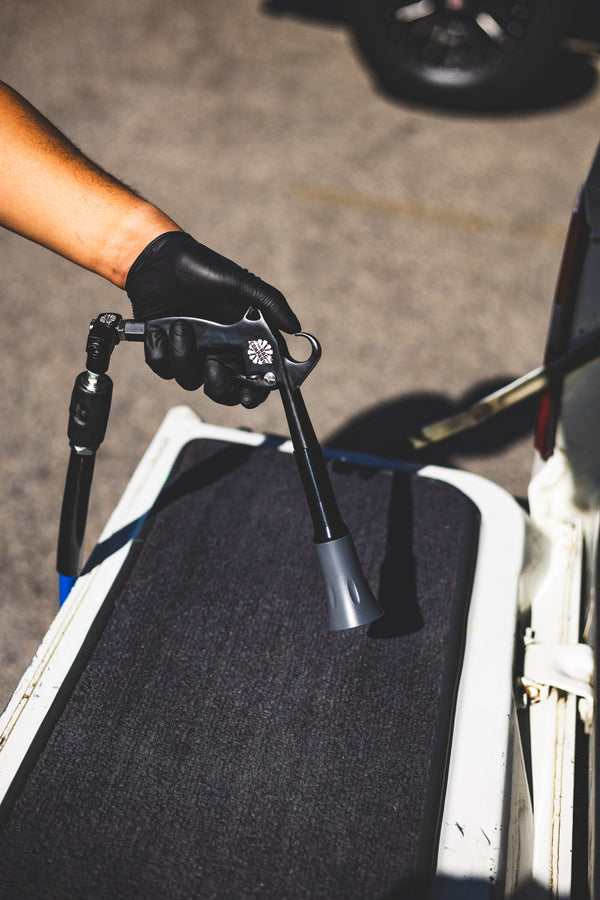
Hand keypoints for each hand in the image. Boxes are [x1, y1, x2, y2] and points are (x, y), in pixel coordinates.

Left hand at [125, 231, 299, 406]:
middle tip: (212, 366)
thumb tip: (295, 327)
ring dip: (183, 355)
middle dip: (217, 385)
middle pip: (222, 391)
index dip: (252, 392)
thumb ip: (271, 304)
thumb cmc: (203, 269)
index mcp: (240, 341)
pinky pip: (161, 367)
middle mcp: (217, 351)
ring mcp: (190, 352)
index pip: (253, 380)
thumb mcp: (241, 284)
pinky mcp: (164, 349)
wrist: (159, 260)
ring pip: (189, 379)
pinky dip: (158, 351)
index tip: (247, 393)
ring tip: (180, 325)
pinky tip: (158, 329)